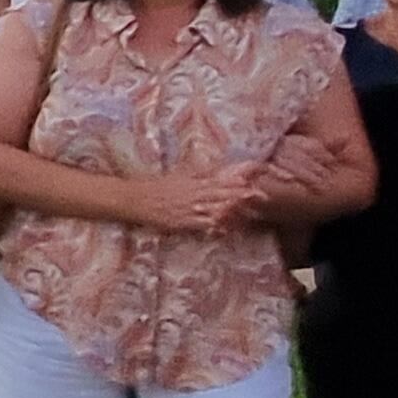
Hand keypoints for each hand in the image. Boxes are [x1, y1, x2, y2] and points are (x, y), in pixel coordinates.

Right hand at [144, 166, 267, 234]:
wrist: (136, 199)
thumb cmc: (158, 187)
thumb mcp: (180, 176)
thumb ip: (200, 173)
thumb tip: (219, 168)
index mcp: (195, 183)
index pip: (220, 181)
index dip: (237, 182)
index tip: (252, 181)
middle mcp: (195, 195)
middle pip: (222, 195)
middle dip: (242, 196)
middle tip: (261, 196)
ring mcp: (189, 210)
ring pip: (215, 210)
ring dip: (233, 211)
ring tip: (250, 212)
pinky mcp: (182, 223)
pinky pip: (202, 225)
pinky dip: (214, 227)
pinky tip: (226, 229)